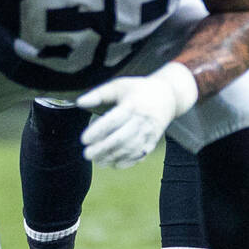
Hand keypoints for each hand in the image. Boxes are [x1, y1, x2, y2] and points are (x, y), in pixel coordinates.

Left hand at [77, 62, 197, 167]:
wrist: (167, 97)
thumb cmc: (139, 90)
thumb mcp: (119, 85)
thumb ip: (99, 93)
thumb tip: (80, 102)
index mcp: (132, 105)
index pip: (113, 120)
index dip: (98, 131)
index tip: (84, 139)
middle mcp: (142, 120)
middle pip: (121, 138)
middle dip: (103, 149)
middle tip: (87, 154)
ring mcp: (149, 133)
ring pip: (129, 149)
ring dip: (113, 157)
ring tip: (97, 160)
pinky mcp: (152, 141)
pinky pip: (139, 155)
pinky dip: (127, 162)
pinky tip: (114, 164)